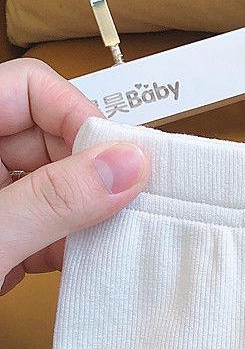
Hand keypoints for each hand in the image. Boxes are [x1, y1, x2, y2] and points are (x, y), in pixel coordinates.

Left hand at [0, 58, 149, 294]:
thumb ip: (55, 199)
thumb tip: (128, 166)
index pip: (34, 88)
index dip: (81, 117)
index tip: (120, 161)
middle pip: (55, 137)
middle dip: (95, 174)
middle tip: (128, 206)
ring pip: (60, 184)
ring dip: (90, 214)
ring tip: (112, 237)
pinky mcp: (4, 234)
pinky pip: (50, 223)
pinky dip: (73, 244)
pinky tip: (87, 260)